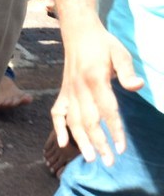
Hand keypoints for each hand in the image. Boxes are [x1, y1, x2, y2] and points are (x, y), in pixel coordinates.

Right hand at [50, 22, 143, 165]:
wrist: (79, 33)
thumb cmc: (103, 44)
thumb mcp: (120, 53)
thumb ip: (127, 71)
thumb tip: (138, 86)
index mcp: (95, 78)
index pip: (107, 110)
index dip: (114, 130)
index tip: (122, 148)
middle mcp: (79, 88)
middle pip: (88, 121)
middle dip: (99, 143)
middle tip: (109, 162)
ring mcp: (68, 91)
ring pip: (73, 121)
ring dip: (81, 141)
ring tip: (91, 159)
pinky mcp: (63, 92)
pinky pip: (57, 112)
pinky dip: (58, 128)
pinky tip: (64, 143)